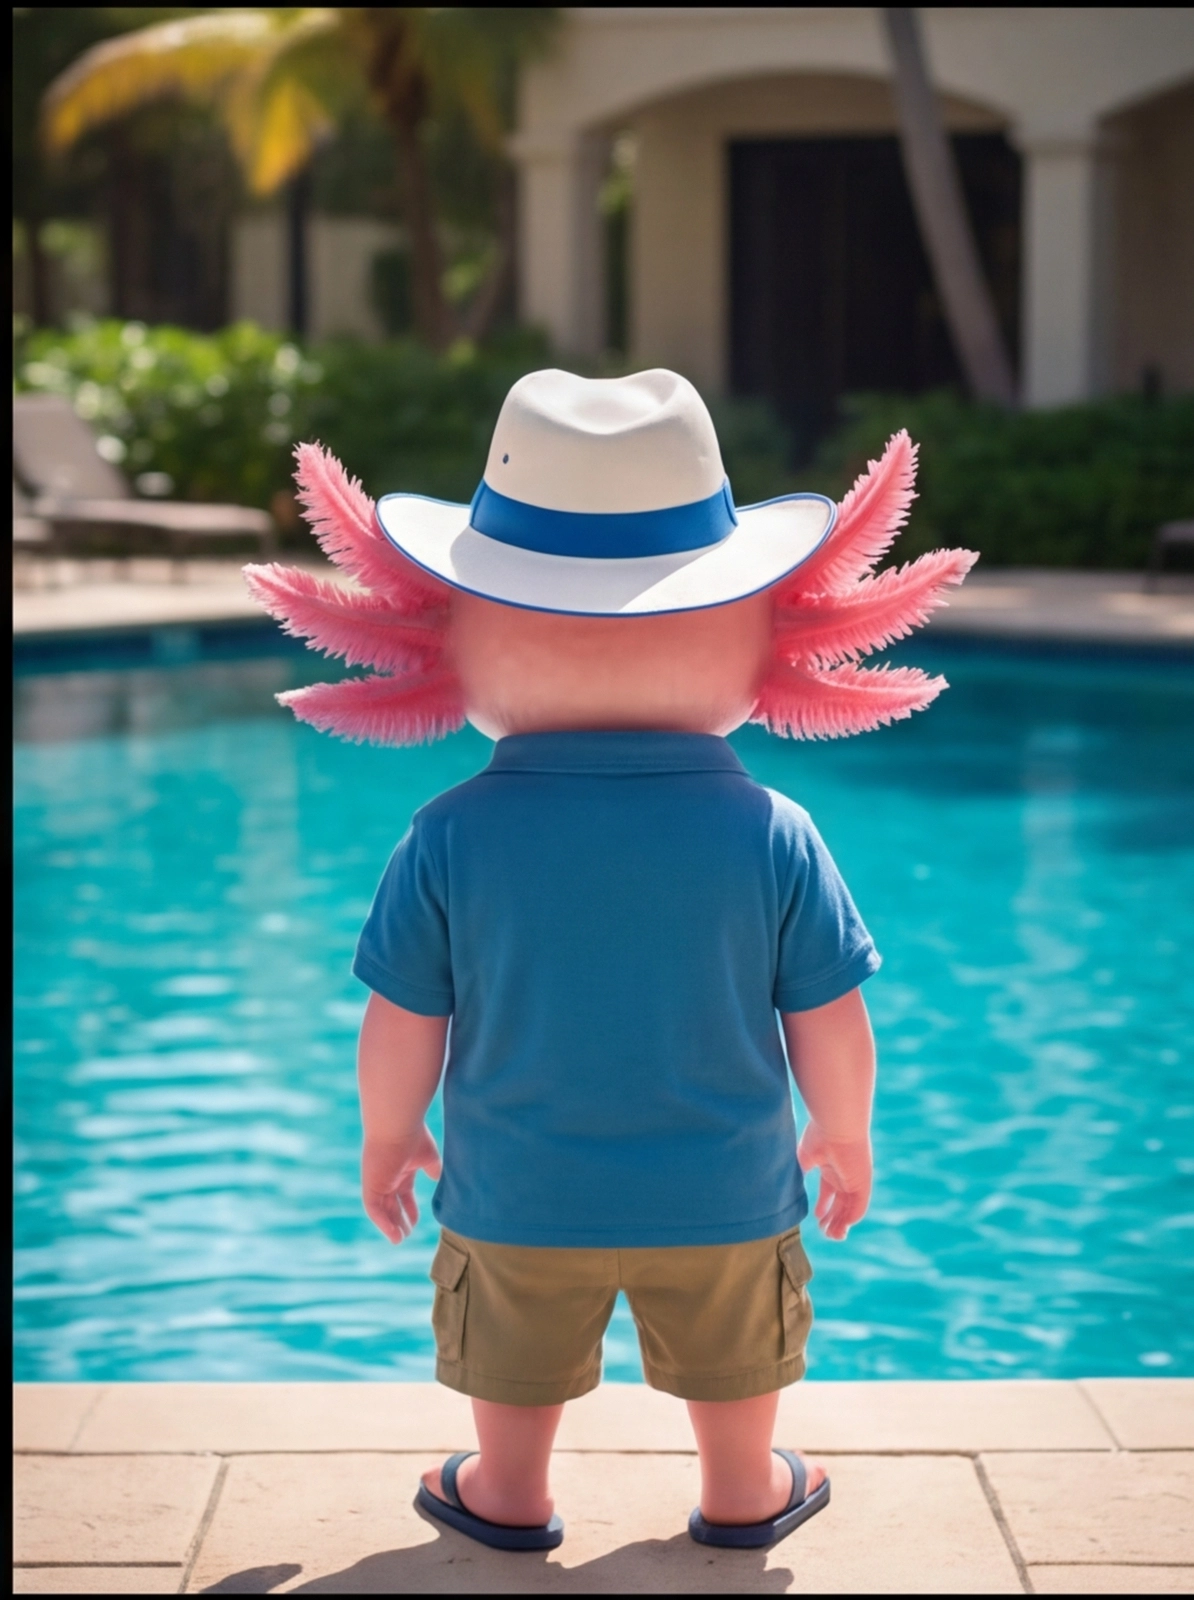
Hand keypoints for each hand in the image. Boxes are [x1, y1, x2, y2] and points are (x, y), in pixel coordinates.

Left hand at [361, 1126, 441, 1242]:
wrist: (397, 1125)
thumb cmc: (414, 1136)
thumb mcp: (429, 1157)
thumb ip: (434, 1170)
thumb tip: (439, 1180)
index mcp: (401, 1169)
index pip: (404, 1193)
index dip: (410, 1208)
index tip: (417, 1222)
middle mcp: (387, 1177)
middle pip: (392, 1204)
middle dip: (399, 1220)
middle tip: (406, 1234)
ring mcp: (378, 1181)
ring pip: (382, 1209)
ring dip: (390, 1225)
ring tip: (399, 1239)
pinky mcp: (371, 1185)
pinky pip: (374, 1209)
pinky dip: (383, 1223)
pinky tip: (394, 1234)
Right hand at [796, 1122, 871, 1240]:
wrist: (836, 1125)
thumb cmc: (818, 1137)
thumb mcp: (803, 1158)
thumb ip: (798, 1172)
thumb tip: (786, 1186)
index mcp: (831, 1167)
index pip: (829, 1191)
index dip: (824, 1205)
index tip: (816, 1216)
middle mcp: (844, 1175)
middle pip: (840, 1203)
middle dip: (832, 1219)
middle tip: (823, 1231)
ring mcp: (855, 1180)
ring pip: (850, 1209)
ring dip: (841, 1224)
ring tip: (831, 1235)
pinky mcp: (863, 1184)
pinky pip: (859, 1207)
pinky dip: (850, 1219)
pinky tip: (841, 1228)